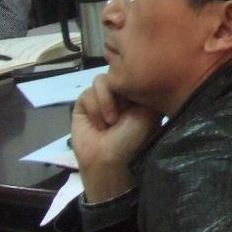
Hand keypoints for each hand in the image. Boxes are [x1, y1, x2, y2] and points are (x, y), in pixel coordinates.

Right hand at [71, 74, 162, 201]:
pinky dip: (95, 108)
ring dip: (107, 102)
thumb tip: (137, 73)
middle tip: (123, 112)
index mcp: (135, 94)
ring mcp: (100, 98)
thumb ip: (144, 89)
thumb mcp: (149, 112)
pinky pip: (87, 93)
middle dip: (119, 92)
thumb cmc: (134, 138)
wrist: (110, 159)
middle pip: (114, 72)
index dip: (132, 82)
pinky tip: (100, 125)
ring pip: (100, 81)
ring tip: (111, 122)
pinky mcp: (82, 105)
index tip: (136, 100)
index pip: (132, 72)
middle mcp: (118, 94)